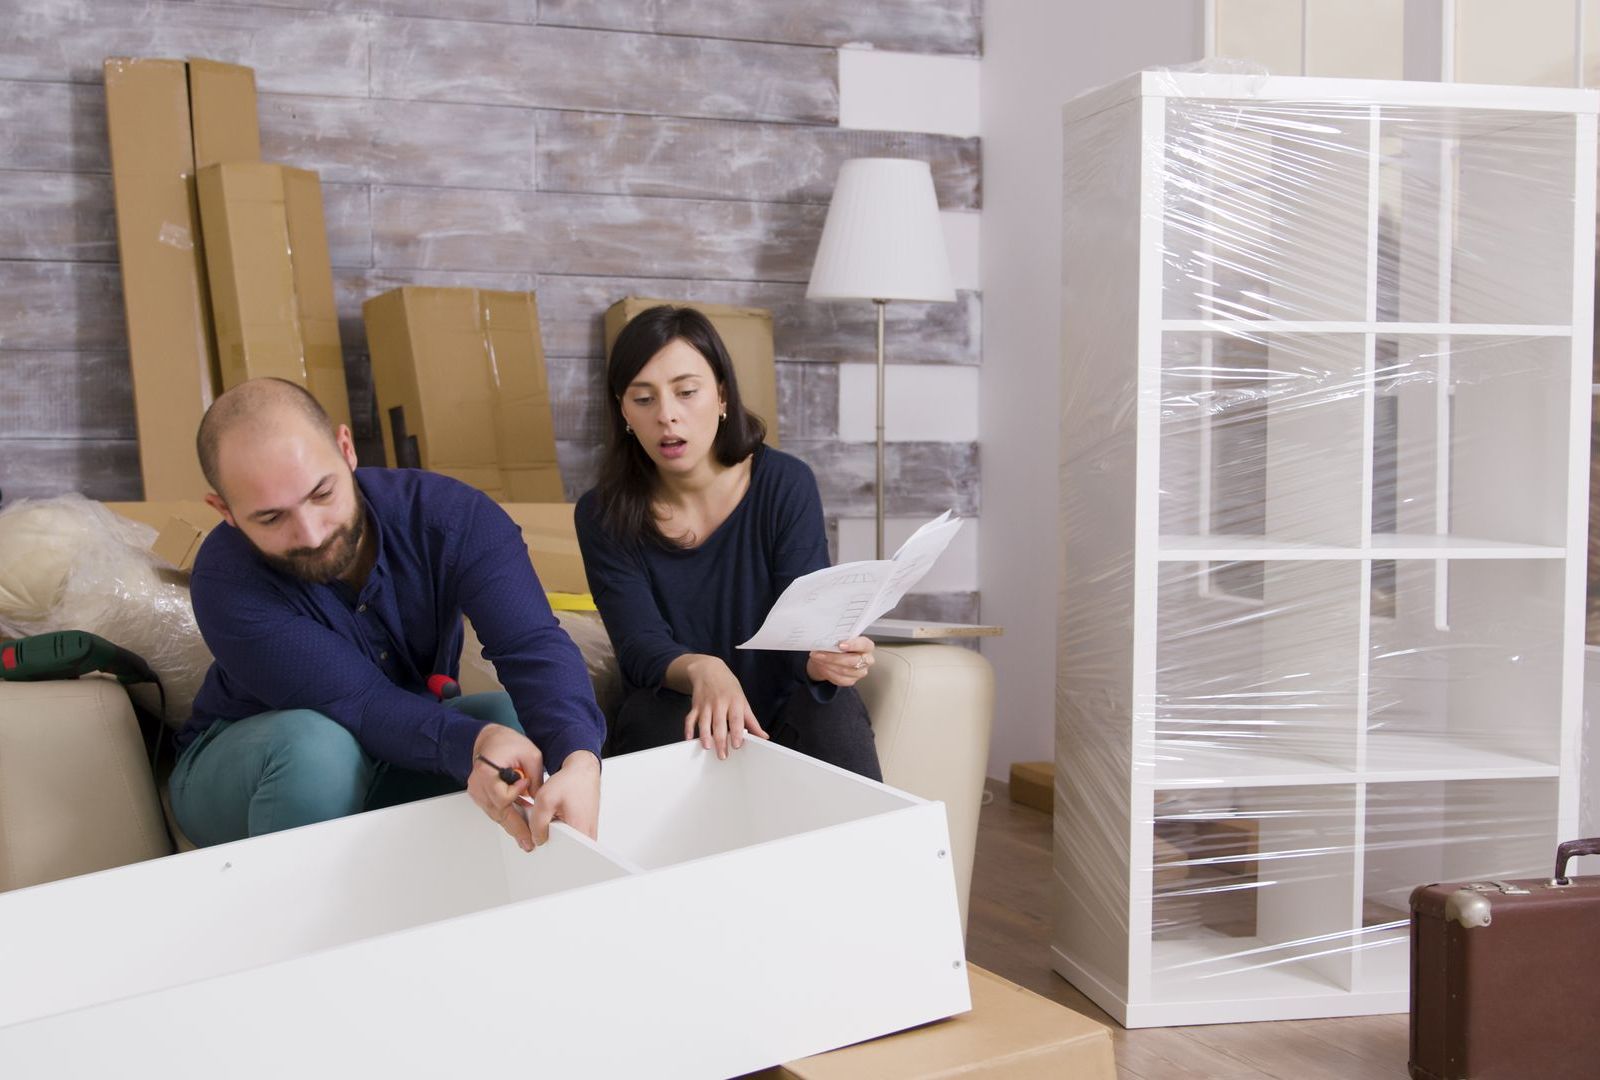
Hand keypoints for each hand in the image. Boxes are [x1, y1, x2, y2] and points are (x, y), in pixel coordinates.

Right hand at [468, 724, 543, 851]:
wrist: (489, 739)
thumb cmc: (507, 743)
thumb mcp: (530, 754)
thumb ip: (536, 778)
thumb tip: (540, 801)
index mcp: (487, 771)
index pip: (501, 796)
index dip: (516, 795)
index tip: (527, 785)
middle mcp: (478, 784)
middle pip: (498, 812)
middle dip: (515, 828)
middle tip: (527, 842)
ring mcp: (476, 792)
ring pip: (495, 814)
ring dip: (511, 825)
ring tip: (525, 839)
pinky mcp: (479, 796)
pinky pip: (493, 810)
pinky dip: (506, 816)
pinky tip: (518, 824)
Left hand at [525, 751, 600, 844]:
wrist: (582, 771)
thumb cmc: (570, 782)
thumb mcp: (545, 799)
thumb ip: (537, 823)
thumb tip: (537, 840)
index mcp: (580, 831)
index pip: (565, 855)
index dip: (550, 851)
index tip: (542, 844)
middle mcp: (588, 835)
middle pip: (566, 851)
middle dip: (552, 841)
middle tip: (547, 823)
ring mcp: (588, 832)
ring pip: (568, 844)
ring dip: (557, 835)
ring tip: (554, 818)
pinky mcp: (586, 829)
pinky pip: (571, 836)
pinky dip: (561, 829)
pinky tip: (558, 817)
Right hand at [683, 655, 767, 759]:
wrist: (709, 670)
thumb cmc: (728, 687)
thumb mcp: (743, 701)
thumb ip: (752, 721)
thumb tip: (763, 736)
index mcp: (734, 701)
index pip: (736, 719)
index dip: (737, 732)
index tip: (737, 745)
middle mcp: (719, 703)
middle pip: (719, 723)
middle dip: (720, 740)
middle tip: (722, 755)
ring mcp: (706, 704)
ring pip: (704, 721)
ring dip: (704, 735)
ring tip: (707, 747)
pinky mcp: (695, 706)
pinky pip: (690, 718)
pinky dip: (688, 728)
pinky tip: (689, 738)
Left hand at [807, 636, 874, 687]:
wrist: (833, 658)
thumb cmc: (838, 646)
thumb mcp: (838, 639)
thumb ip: (838, 640)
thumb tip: (828, 642)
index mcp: (867, 646)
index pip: (864, 645)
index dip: (853, 645)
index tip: (840, 645)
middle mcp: (867, 660)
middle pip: (853, 661)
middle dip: (834, 657)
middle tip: (819, 654)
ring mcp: (860, 672)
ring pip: (844, 670)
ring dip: (828, 664)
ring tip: (818, 659)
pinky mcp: (852, 681)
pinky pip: (840, 679)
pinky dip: (828, 672)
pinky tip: (821, 666)